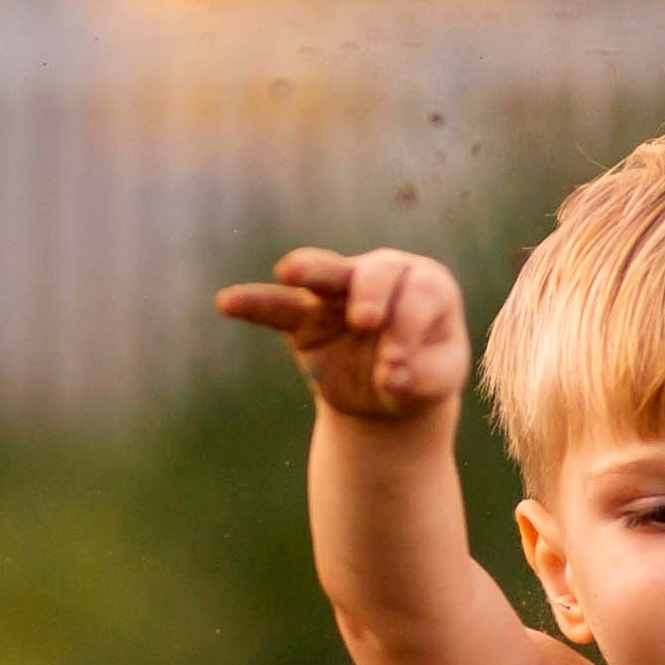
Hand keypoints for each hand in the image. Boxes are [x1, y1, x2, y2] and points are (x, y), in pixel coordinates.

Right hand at [214, 246, 469, 420]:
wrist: (389, 395)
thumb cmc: (422, 376)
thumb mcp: (437, 382)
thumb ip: (422, 377)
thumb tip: (391, 377)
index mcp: (427, 286)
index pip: (421, 294)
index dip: (409, 328)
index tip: (398, 368)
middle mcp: (384, 276)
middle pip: (376, 272)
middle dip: (370, 294)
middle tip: (364, 321)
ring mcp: (340, 292)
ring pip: (325, 273)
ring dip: (309, 270)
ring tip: (290, 272)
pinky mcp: (304, 315)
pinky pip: (277, 306)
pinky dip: (253, 304)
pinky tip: (227, 303)